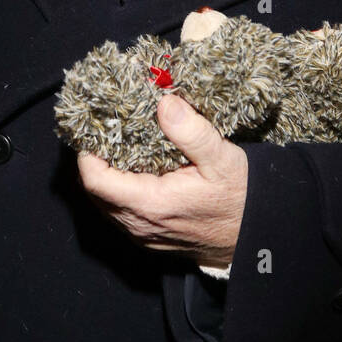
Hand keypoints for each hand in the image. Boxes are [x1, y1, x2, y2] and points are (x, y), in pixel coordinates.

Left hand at [76, 94, 248, 268]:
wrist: (254, 238)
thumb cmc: (239, 198)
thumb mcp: (222, 158)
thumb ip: (192, 132)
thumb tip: (165, 104)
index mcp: (151, 204)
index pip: (95, 181)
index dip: (87, 154)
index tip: (95, 128)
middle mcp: (139, 224)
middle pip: (95, 192)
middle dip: (95, 162)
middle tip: (106, 132)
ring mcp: (142, 234)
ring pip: (105, 204)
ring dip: (107, 177)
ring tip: (118, 148)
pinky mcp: (149, 238)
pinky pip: (120, 213)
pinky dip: (119, 191)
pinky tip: (135, 171)